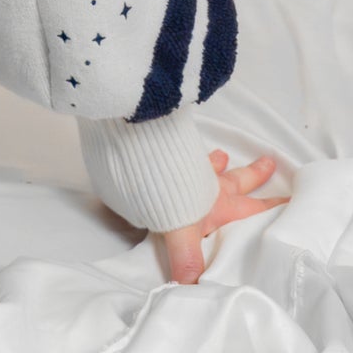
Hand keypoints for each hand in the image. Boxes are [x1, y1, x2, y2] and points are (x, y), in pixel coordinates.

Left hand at [158, 147, 289, 283]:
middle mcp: (210, 186)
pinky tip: (183, 146)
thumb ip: (188, 262)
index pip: (253, 209)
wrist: (143, 156)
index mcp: (220, 206)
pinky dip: (188, 152)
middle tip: (270, 162)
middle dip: (254, 175)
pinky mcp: (170, 157)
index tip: (293, 201)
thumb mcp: (180, 234)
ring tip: (224, 155)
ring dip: (220, 162)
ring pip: (212, 165)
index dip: (273, 207)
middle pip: (238, 180)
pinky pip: (185, 153)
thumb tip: (189, 289)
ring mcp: (190, 169)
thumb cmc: (168, 196)